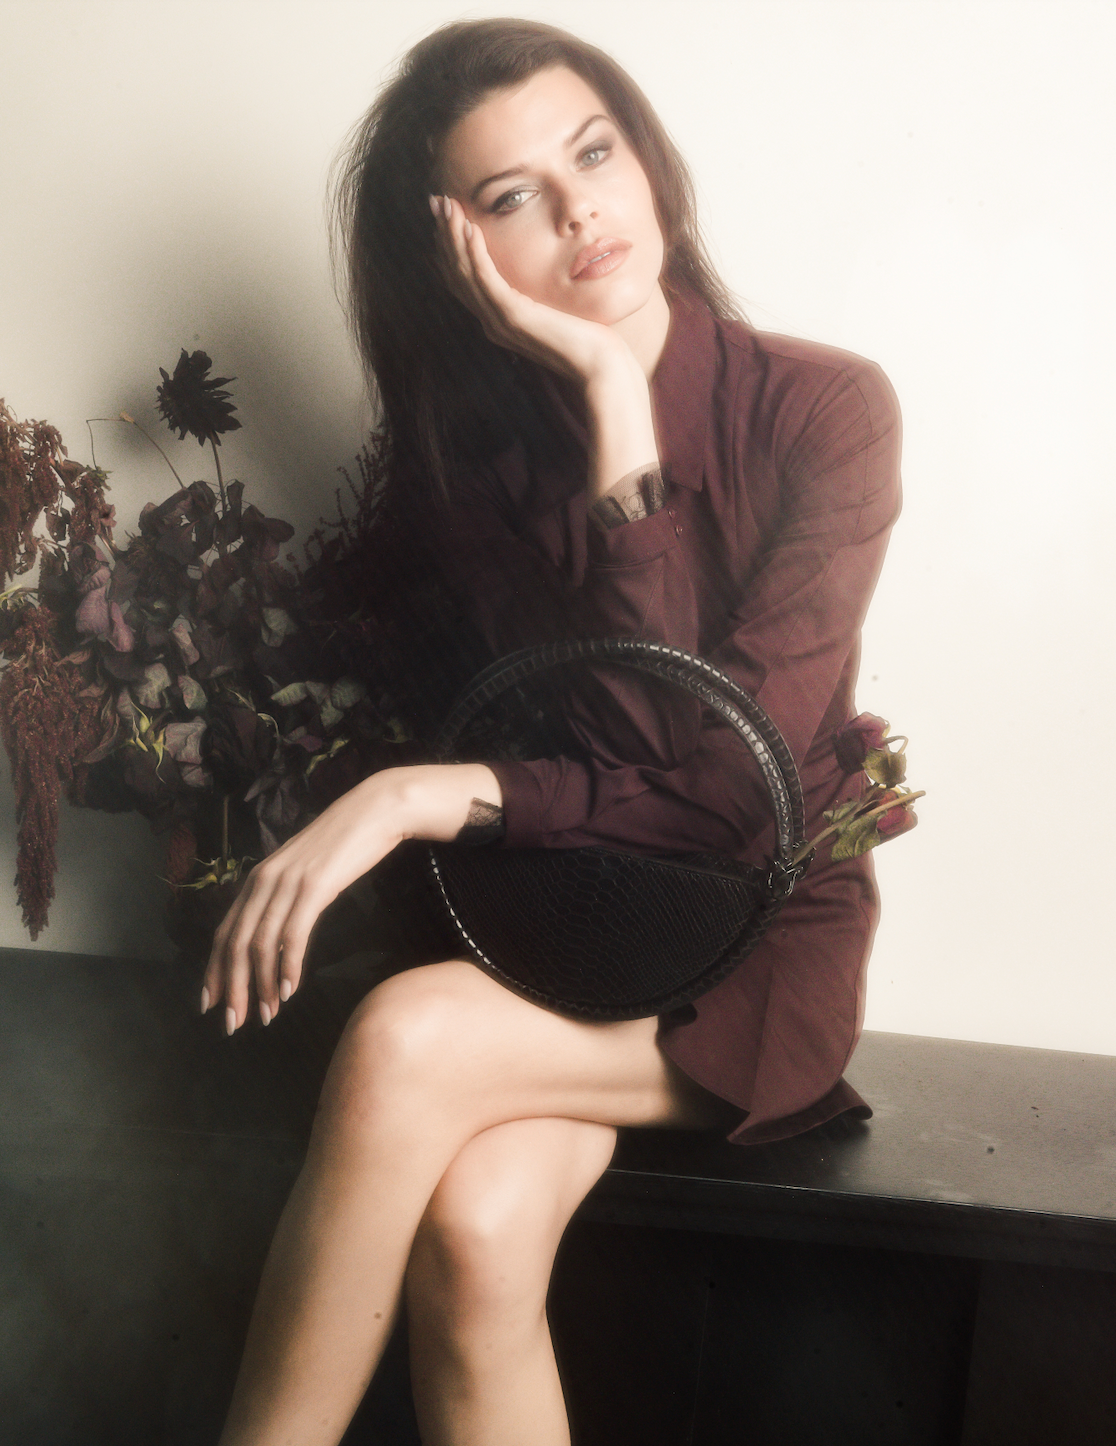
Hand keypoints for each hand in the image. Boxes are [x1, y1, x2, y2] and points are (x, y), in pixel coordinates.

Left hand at [201, 762, 500, 1034]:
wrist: (375, 810)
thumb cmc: (344, 844)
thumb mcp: (304, 871)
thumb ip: (285, 895)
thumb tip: (278, 932)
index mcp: (258, 878)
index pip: (225, 932)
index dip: (214, 970)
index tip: (210, 1003)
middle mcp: (264, 880)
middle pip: (236, 943)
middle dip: (231, 988)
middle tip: (233, 1024)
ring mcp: (288, 882)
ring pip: (262, 943)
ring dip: (260, 985)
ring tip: (266, 1015)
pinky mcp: (314, 886)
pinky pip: (294, 933)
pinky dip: (288, 966)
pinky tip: (289, 989)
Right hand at [430, 194, 633, 387]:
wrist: (597, 367)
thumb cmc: (585, 339)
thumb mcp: (554, 311)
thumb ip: (538, 297)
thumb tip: (539, 276)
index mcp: (498, 320)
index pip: (463, 280)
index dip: (451, 247)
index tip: (448, 214)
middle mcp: (492, 321)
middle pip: (456, 274)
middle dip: (445, 236)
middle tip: (437, 202)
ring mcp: (499, 321)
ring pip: (464, 274)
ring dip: (453, 237)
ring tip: (448, 206)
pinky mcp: (513, 317)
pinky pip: (486, 280)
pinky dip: (475, 253)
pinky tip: (470, 228)